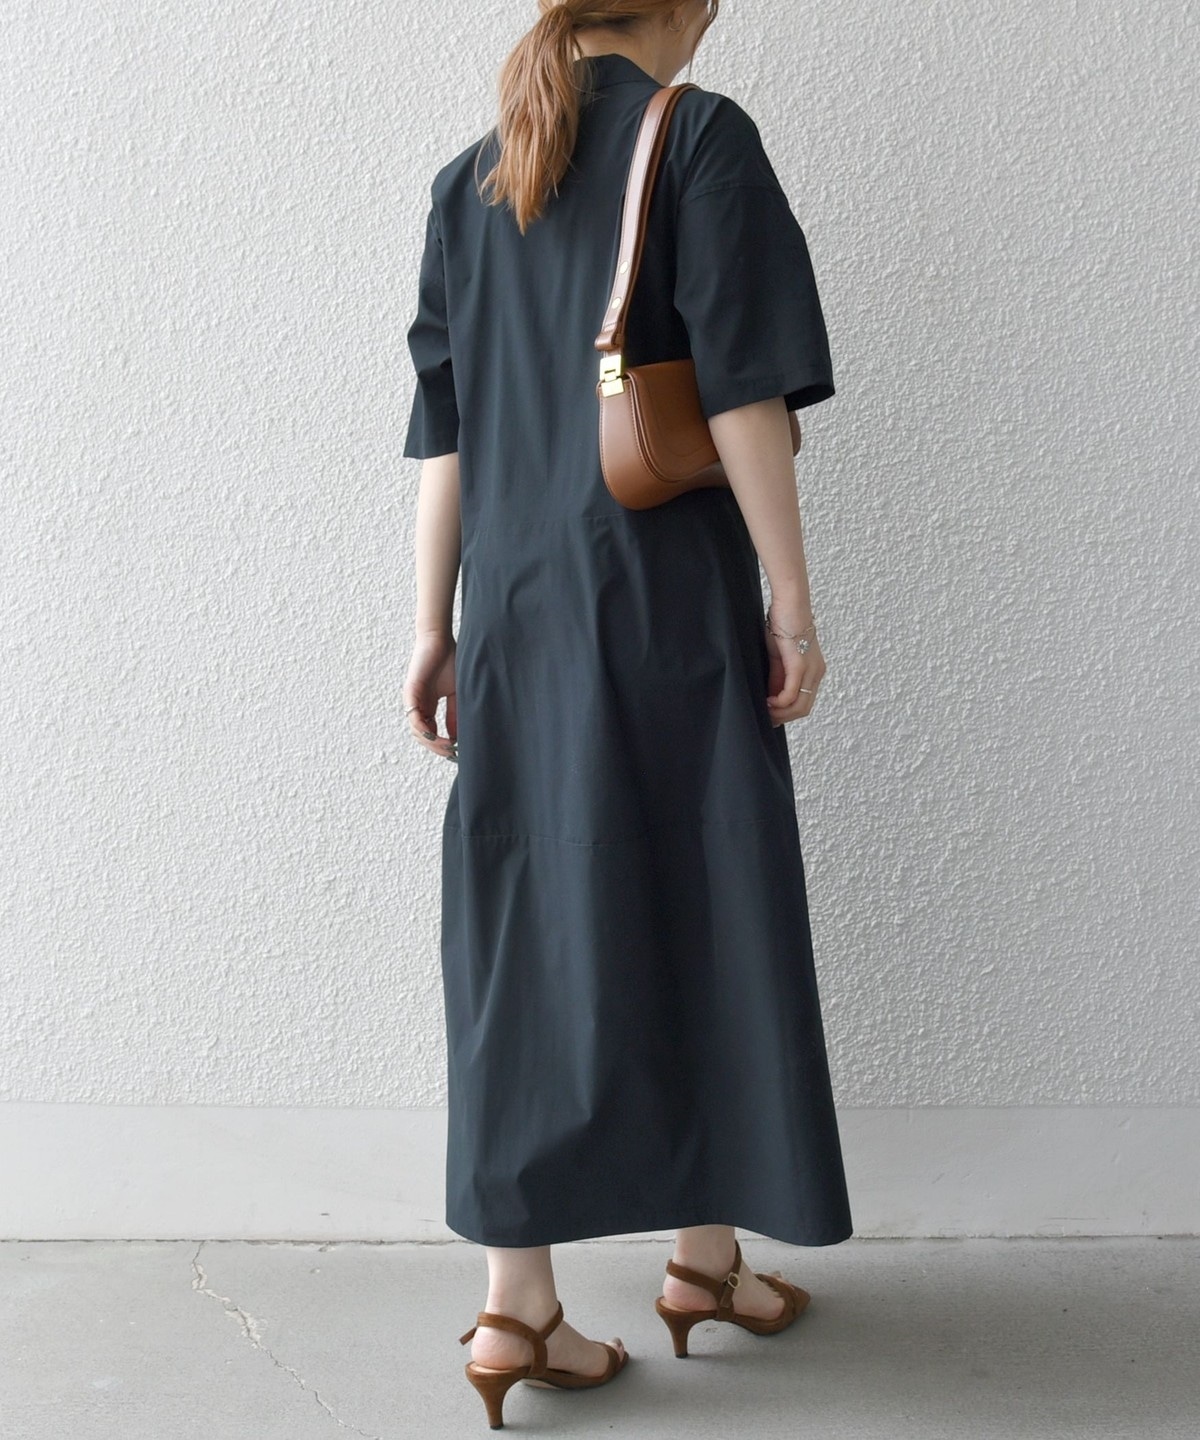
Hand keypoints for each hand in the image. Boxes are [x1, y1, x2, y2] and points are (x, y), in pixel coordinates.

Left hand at [403, 631, 457, 760]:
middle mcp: (418, 706)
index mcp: (427, 706)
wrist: (440, 640)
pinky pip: (414, 718)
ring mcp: (413, 701)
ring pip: (417, 731)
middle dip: (437, 748)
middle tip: (452, 754)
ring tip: (448, 747)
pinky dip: (424, 729)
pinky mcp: (411, 693)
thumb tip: (454, 736)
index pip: (430, 732)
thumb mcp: (455, 693)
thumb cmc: (449, 662)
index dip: (441, 744)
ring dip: (432, 742)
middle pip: (422, 736)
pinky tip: (437, 736)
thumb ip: (454, 714)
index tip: (456, 751)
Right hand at [763, 603, 824, 724]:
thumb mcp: (779, 657)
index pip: (804, 703)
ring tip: (764, 710)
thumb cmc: (783, 624)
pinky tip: (767, 700)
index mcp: (814, 671)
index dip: (786, 714)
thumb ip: (777, 677)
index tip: (769, 716)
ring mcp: (811, 670)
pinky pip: (791, 694)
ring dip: (780, 713)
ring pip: (799, 706)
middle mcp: (817, 673)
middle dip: (783, 718)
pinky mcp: (800, 665)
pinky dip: (779, 703)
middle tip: (765, 718)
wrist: (789, 603)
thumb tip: (771, 697)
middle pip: (803, 709)